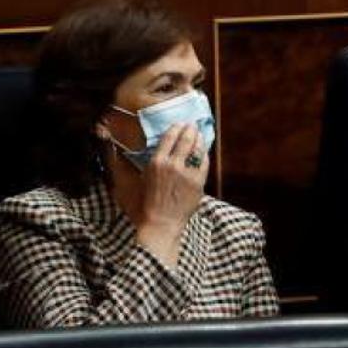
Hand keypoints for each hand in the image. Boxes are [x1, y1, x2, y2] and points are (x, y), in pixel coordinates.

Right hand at [135, 123, 208, 265]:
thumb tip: (162, 147)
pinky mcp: (198, 182)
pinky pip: (203, 163)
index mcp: (156, 162)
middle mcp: (172, 165)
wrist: (161, 222)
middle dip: (190, 129)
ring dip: (199, 139)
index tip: (180, 124)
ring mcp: (187, 174)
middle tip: (193, 126)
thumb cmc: (148, 202)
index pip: (169, 137)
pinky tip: (203, 152)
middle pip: (185, 139)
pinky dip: (204, 155)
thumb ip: (153, 160)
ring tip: (199, 135)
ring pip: (197, 149)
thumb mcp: (143, 177)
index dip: (177, 128)